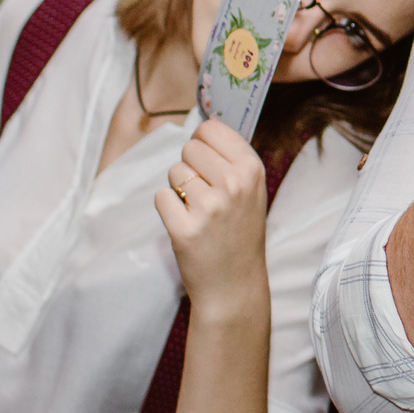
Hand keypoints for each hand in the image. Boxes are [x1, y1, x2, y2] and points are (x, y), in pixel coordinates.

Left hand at [154, 119, 270, 323]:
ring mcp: (209, 208)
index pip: (211, 129)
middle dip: (191, 167)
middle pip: (190, 147)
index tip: (210, 163)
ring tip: (199, 213)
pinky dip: (168, 209)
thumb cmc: (240, 233)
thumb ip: (231, 159)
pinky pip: (161, 197)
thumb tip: (202, 127)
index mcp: (252, 170)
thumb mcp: (252, 191)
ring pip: (174, 172)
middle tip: (206, 195)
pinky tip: (186, 224)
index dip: (204, 144)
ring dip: (180, 190)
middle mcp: (234, 185)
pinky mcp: (184, 229)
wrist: (234, 285)